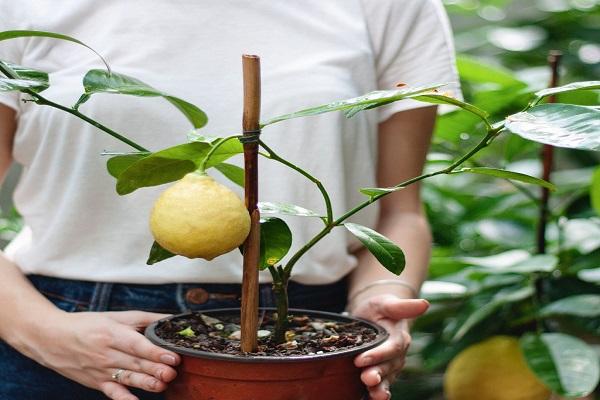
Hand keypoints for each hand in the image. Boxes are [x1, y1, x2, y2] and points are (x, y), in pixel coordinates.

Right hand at [22, 310, 179, 399]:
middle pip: (135, 363)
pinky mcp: (97, 383)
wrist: (51, 339)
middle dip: (156, 369)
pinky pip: (112, 393)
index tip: (173, 356)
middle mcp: (107, 354)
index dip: (156, 352)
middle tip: (173, 372)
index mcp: (112, 335)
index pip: (137, 345)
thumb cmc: (87, 325)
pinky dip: (124, 399)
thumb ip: (145, 318)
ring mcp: (101, 371)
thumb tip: (171, 318)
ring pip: (128, 379)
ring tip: (163, 384)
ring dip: (146, 383)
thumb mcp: (116, 317)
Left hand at [351, 295, 428, 399]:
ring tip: (372, 393)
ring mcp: (390, 367)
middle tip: (366, 378)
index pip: (392, 348)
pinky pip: (381, 386)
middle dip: (377, 374)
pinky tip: (369, 398)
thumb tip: (425, 304)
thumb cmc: (379, 310)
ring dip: (379, 388)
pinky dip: (375, 394)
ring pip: (386, 380)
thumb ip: (402, 306)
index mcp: (400, 338)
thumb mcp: (386, 303)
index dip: (378, 354)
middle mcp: (397, 356)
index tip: (360, 359)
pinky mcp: (382, 375)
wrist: (372, 320)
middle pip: (389, 367)